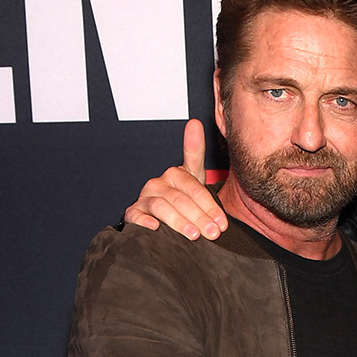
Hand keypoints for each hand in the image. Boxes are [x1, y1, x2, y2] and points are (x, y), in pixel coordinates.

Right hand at [123, 119, 227, 240]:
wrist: (163, 216)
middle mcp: (158, 183)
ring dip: (179, 222)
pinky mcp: (133, 213)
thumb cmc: (184, 196)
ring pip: (162, 207)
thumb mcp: (194, 176)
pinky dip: (145, 221)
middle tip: (213, 232)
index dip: (210, 206)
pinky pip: (136, 216)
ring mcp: (145, 198)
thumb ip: (195, 151)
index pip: (195, 188)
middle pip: (181, 199)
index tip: (222, 222)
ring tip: (194, 235)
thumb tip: (194, 121)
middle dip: (200, 217)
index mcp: (176, 174)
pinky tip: (156, 228)